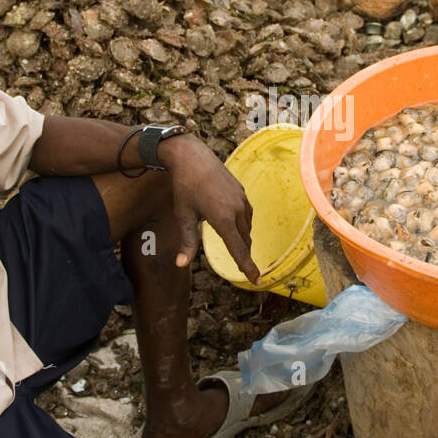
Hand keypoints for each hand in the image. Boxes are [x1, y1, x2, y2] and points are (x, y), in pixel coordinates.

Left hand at [161, 136, 259, 282]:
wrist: (192, 157)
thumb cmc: (184, 187)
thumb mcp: (183, 216)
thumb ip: (186, 242)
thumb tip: (180, 265)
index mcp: (223, 219)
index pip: (238, 250)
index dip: (248, 267)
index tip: (257, 281)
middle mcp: (236, 210)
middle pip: (244, 241)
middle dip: (244, 255)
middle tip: (246, 269)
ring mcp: (241, 199)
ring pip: (247, 228)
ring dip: (243, 239)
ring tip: (237, 248)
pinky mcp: (241, 191)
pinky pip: (247, 214)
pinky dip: (243, 224)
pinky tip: (235, 226)